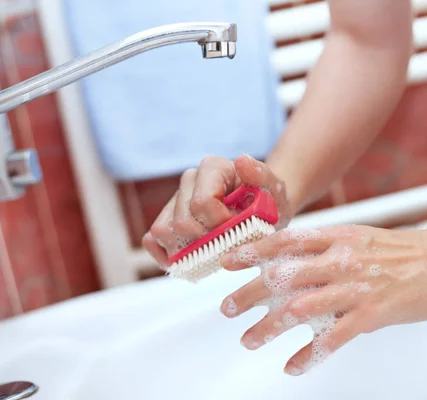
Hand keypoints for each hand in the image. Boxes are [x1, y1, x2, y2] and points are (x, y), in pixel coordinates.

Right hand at [143, 154, 293, 267]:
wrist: (266, 209)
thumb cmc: (269, 199)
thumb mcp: (274, 188)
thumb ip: (262, 175)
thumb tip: (241, 161)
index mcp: (212, 168)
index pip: (202, 203)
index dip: (221, 225)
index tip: (240, 228)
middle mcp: (189, 181)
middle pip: (182, 222)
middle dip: (207, 241)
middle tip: (229, 241)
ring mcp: (175, 200)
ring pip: (163, 231)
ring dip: (187, 250)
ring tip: (213, 252)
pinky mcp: (167, 219)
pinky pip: (152, 240)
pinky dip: (166, 256)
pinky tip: (190, 261)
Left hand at [219, 224, 426, 375]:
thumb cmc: (404, 249)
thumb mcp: (359, 236)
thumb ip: (328, 246)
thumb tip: (296, 258)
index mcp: (337, 237)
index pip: (285, 241)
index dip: (253, 251)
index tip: (228, 261)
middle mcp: (341, 259)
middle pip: (283, 276)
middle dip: (249, 293)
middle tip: (227, 308)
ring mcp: (355, 287)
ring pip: (301, 309)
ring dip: (270, 327)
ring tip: (249, 340)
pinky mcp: (372, 313)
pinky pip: (334, 337)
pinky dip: (310, 354)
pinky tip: (294, 365)